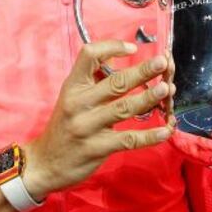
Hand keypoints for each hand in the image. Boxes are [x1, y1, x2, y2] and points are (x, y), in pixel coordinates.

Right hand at [20, 40, 173, 200]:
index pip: (89, 56)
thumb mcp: (71, 97)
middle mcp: (78, 103)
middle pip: (115, 83)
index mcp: (72, 86)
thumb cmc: (63, 126)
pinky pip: (128, 140)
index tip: (132, 48)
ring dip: (148, 98)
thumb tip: (117, 58)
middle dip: (142, 71)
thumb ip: (92, 79)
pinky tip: (166, 130)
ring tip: (167, 89)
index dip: (111, 47)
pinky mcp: (97, 149)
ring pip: (124, 108)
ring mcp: (87, 127)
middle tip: (162, 62)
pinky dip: (150, 135)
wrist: (44, 163)